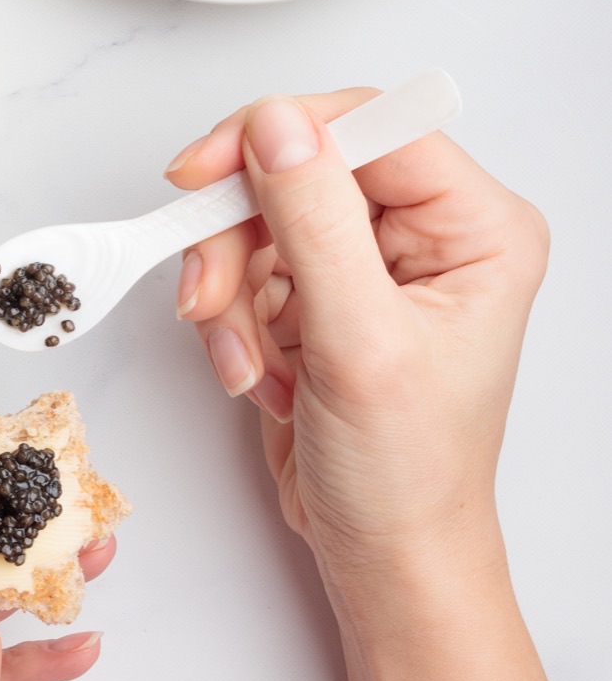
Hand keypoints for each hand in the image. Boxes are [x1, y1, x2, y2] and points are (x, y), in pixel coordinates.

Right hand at [167, 89, 548, 582]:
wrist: (384, 553)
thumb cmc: (409, 474)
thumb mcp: (362, 344)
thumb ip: (315, 225)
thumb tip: (274, 127)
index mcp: (476, 227)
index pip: (369, 128)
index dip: (278, 137)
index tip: (204, 170)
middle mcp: (427, 235)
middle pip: (299, 172)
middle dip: (240, 240)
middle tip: (207, 296)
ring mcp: (369, 266)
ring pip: (260, 224)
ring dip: (232, 298)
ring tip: (251, 366)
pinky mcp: (322, 298)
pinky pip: (246, 273)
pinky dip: (234, 327)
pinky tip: (260, 378)